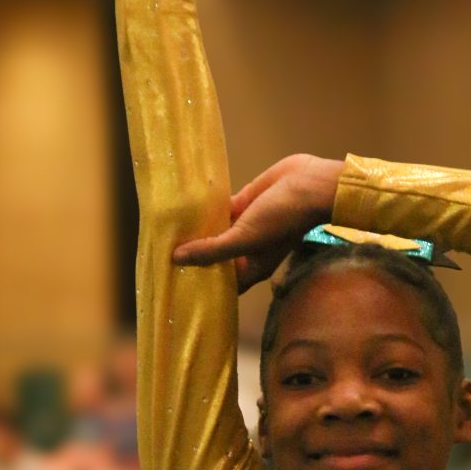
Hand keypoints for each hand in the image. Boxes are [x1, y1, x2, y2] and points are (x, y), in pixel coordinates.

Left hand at [174, 154, 344, 292]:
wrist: (310, 184)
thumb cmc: (282, 219)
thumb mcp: (245, 239)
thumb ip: (212, 250)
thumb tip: (176, 259)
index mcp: (250, 267)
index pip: (220, 283)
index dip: (200, 285)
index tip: (175, 284)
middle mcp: (246, 250)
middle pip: (214, 258)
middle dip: (193, 257)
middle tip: (160, 258)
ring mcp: (245, 226)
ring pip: (215, 232)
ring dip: (197, 232)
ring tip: (165, 233)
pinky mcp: (245, 203)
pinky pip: (220, 209)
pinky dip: (205, 209)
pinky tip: (184, 207)